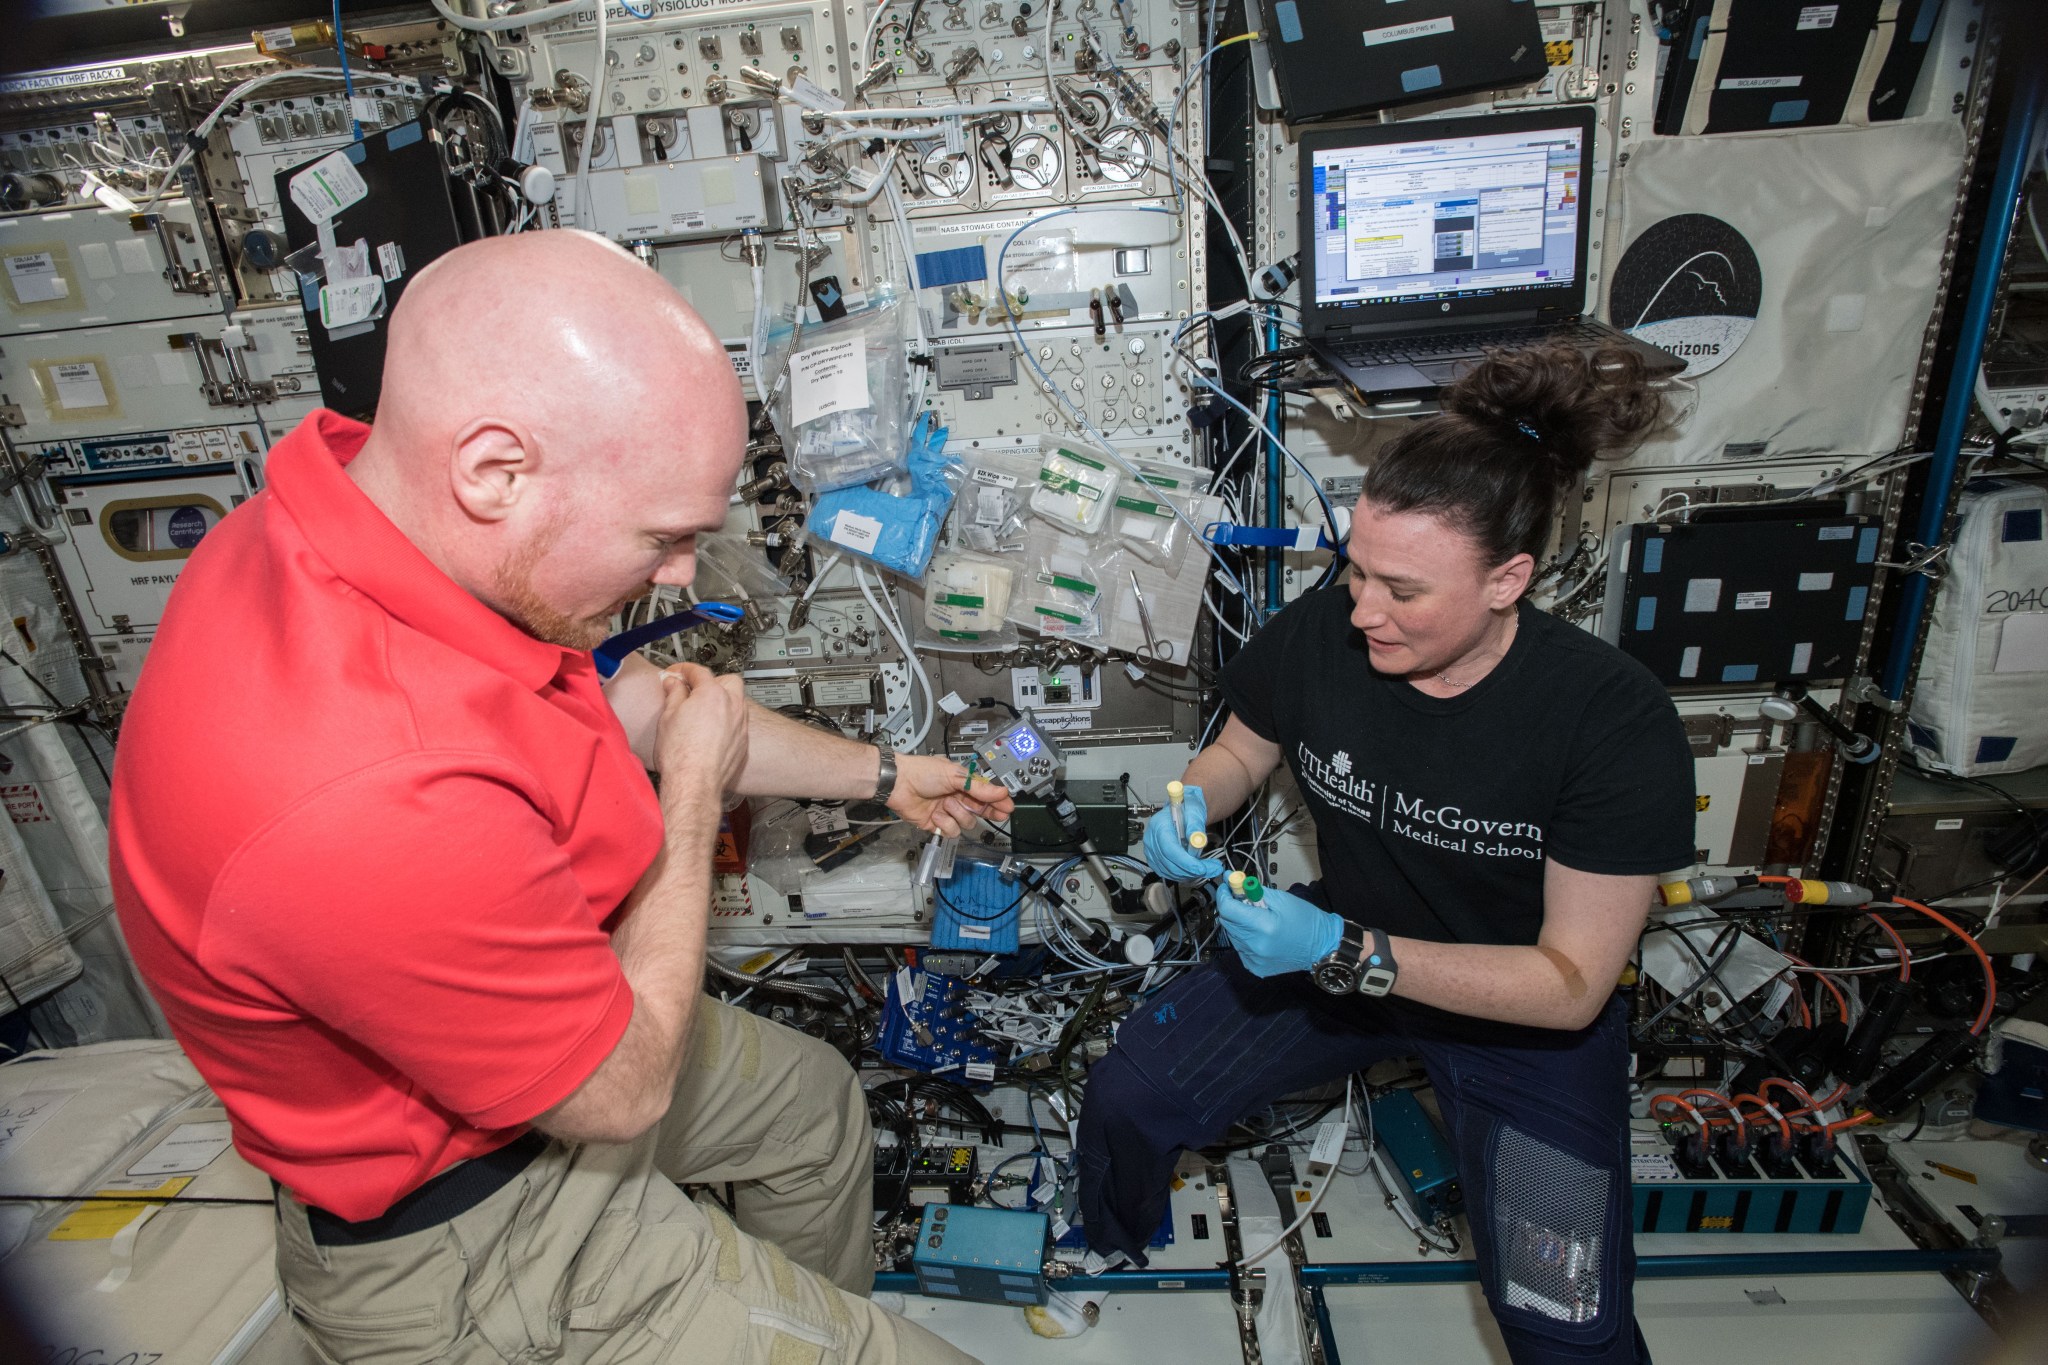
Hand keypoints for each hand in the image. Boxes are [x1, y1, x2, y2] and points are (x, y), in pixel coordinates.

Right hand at [654, 663, 748, 801]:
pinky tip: (710, 732)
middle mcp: (733, 706)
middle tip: (693, 691)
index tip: (676, 674)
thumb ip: (673, 694)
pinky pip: (737, 723)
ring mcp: (740, 725)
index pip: (699, 671)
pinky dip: (726, 721)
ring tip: (701, 712)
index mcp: (713, 694)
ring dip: (722, 701)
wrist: (694, 784)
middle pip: (728, 681)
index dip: (684, 670)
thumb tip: (673, 683)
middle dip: (712, 682)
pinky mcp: (743, 743)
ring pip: (736, 702)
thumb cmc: (680, 754)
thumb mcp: (668, 716)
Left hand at [887, 753, 1015, 836]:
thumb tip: (1002, 791)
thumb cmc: (924, 773)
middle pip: (981, 811)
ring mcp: (948, 812)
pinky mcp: (937, 825)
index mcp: (963, 783)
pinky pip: (951, 831)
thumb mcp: (955, 776)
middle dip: (989, 812)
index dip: (998, 802)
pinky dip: (944, 823)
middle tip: (999, 814)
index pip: (986, 795)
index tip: (1008, 807)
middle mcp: (957, 798)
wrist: (898, 783)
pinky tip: (935, 814)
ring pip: (966, 823)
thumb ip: (979, 787)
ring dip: (958, 813)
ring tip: (945, 803)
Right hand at [1142, 784, 1222, 882]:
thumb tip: (1197, 841)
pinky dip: (1184, 875)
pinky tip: (1196, 869)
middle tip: (1215, 868)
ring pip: (1170, 872)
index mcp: (1159, 826)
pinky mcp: (1155, 860)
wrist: (1184, 811)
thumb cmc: (1189, 810)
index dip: (1186, 862)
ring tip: (1209, 868)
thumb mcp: (1195, 812)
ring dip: (1191, 874)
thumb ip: (1196, 826)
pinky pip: (1169, 873)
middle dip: (1193, 870)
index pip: (1170, 850)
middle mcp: (1151, 840)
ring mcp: (1151, 852)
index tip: (1203, 868)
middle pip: (1170, 864)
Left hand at [1214, 882, 1342, 977]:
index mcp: (1263, 926)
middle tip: (1242, 900)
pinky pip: (1240, 948)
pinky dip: (1245, 938)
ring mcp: (1254, 959)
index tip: (1227, 887)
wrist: (1321, 947)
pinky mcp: (1255, 967)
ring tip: (1257, 919)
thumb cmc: (1305, 920)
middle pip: (1227, 922)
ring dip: (1239, 924)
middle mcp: (1255, 946)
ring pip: (1233, 935)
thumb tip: (1234, 882)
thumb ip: (1254, 891)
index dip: (1224, 895)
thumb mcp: (1281, 898)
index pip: (1228, 909)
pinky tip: (1260, 934)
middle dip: (1232, 908)